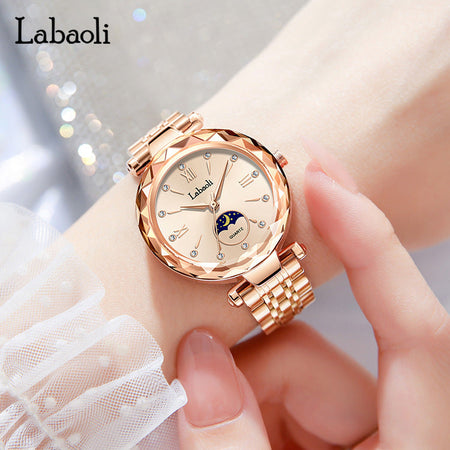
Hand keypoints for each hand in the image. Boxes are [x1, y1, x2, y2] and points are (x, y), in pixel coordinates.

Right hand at [177, 145, 448, 448]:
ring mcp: (348, 423)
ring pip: (287, 359)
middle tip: (191, 378)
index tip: (321, 182)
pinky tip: (210, 419)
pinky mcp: (315, 425)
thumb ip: (233, 441)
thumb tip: (197, 358)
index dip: (372, 246)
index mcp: (413, 446)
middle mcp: (387, 424)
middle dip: (253, 360)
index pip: (417, 329)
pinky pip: (274, 379)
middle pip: (317, 345)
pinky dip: (236, 392)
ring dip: (236, 384)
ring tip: (197, 421)